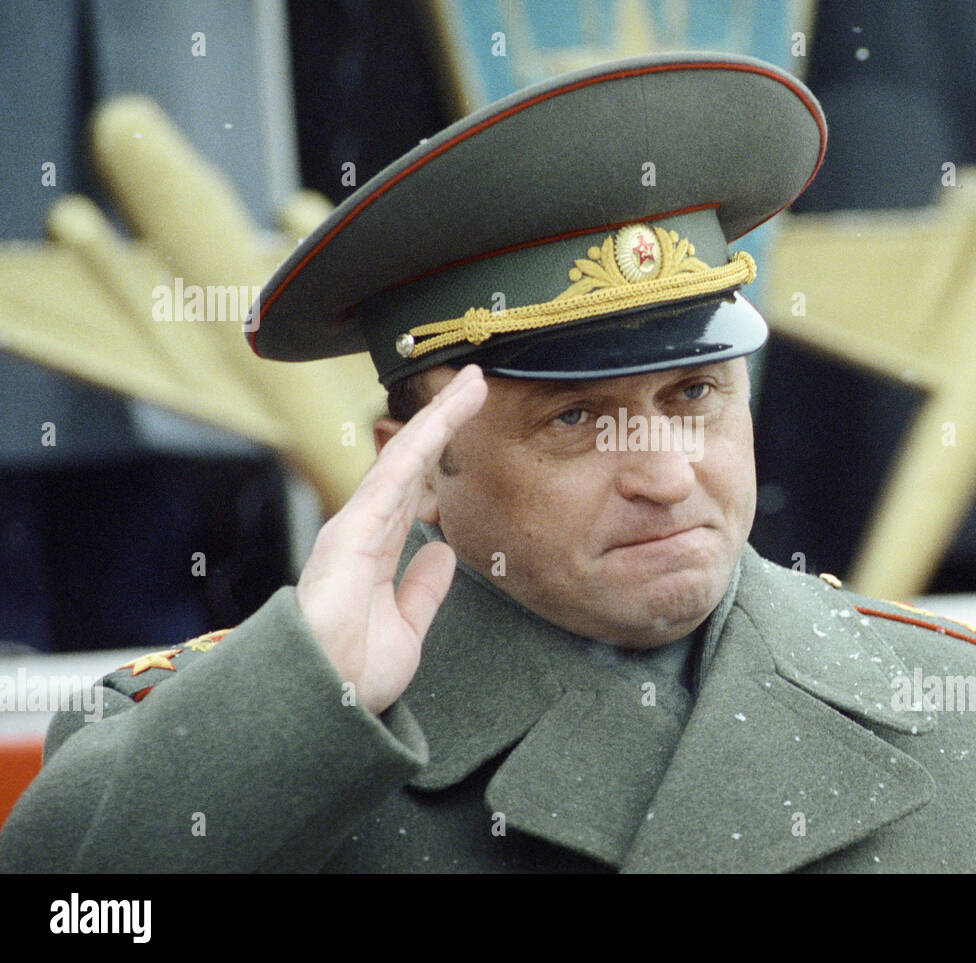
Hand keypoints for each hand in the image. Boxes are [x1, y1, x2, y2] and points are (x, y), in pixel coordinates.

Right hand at [295, 365, 487, 713]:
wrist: (324, 703)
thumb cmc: (353, 675)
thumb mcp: (405, 629)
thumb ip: (422, 590)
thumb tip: (442, 553)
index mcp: (374, 554)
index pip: (415, 494)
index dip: (438, 458)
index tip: (464, 427)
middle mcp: (364, 531)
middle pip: (412, 463)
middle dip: (442, 421)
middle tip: (473, 384)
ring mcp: (357, 526)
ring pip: (406, 457)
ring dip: (439, 417)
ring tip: (471, 382)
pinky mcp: (354, 529)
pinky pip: (394, 475)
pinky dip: (422, 441)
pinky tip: (445, 413)